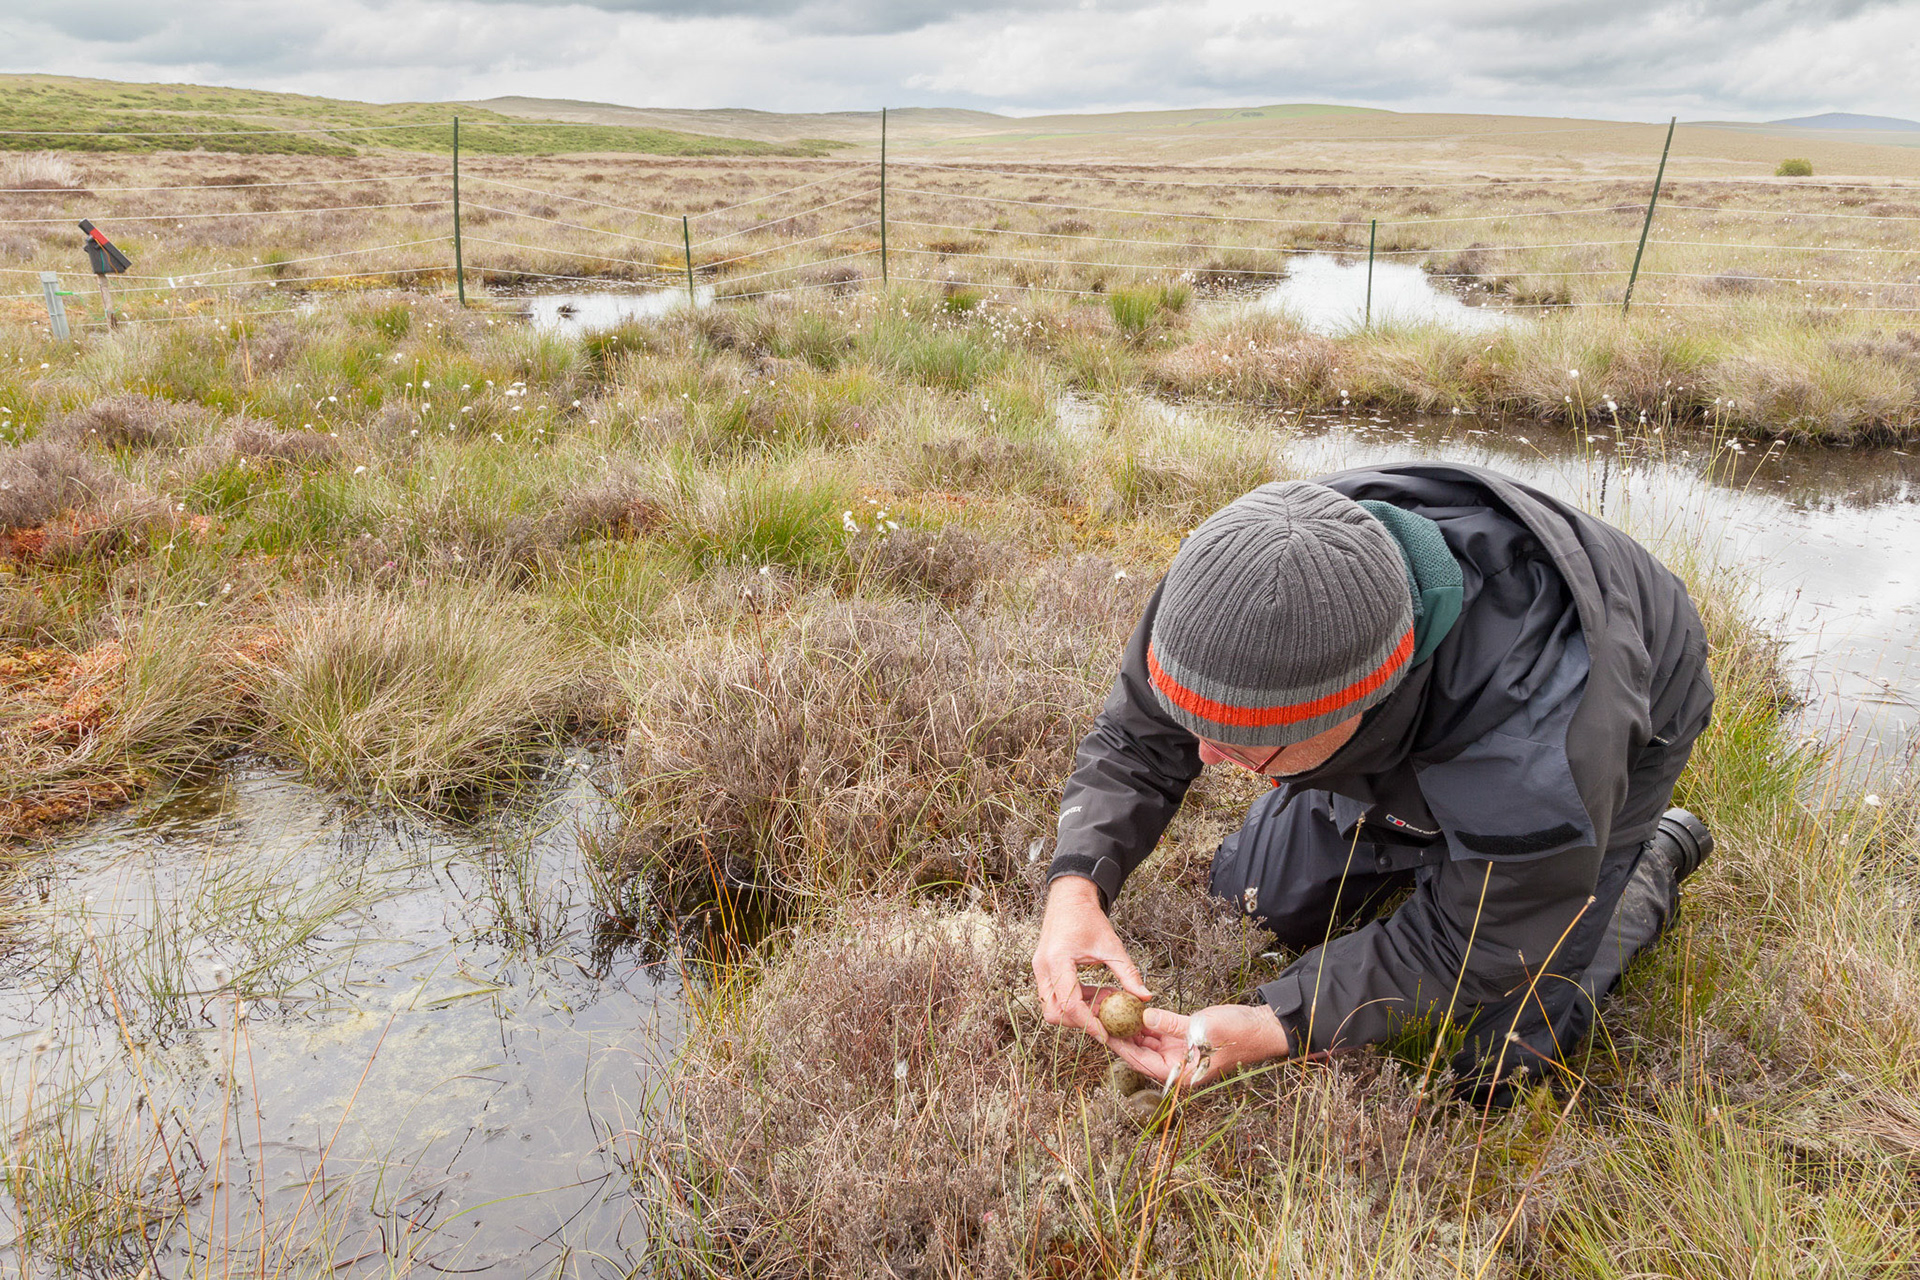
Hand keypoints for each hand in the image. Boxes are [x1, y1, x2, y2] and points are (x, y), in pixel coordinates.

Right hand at [1032, 876, 1152, 1046]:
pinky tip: (1094, 994)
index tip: (1105, 1034)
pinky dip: (1072, 1002)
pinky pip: (1053, 996)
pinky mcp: (1042, 970)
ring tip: (1102, 1002)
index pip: (1069, 1003)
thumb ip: (1128, 974)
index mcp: (1058, 960)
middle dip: (1078, 1021)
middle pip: (1053, 1012)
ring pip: (1051, 1007)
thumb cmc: (1088, 918)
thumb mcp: (1112, 946)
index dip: (1087, 1022)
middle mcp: (1043, 967)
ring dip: (1076, 1012)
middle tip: (1104, 1020)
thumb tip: (1145, 997)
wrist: (1070, 899)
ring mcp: (1039, 969)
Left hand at [1117, 1004, 1290, 1090]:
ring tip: (1114, 1013)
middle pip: (1141, 1054)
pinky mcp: (1185, 1039)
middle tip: (1104, 1021)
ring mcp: (1181, 1052)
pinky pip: (1161, 1032)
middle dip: (1123, 1038)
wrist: (1261, 1028)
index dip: (1122, 1049)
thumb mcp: (1201, 1028)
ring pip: (1149, 1042)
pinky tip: (1134, 1011)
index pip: (1143, 1063)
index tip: (1104, 1035)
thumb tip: (1144, 1017)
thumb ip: (1171, 1024)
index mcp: (1182, 1074)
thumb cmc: (1237, 1034)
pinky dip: (1148, 1023)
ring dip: (1133, 1029)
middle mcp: (1178, 1066)